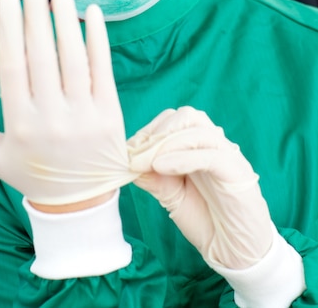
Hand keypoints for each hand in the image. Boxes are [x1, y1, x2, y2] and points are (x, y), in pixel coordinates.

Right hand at [0, 0, 134, 207]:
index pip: (11, 63)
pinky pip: (103, 70)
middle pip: (41, 52)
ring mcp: (83, 115)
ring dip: (65, 17)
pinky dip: (98, 39)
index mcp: (18, 123)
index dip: (8, 23)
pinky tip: (91, 12)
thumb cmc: (31, 173)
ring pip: (73, 56)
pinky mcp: (110, 114)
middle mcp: (51, 117)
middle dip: (35, 9)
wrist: (79, 204)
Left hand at [128, 107, 272, 269]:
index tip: (130, 148)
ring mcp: (229, 157)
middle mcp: (215, 146)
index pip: (175, 120)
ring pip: (199, 131)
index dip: (150, 129)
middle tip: (137, 153)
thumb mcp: (172, 198)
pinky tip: (162, 167)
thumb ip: (154, 179)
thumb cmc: (206, 221)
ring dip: (167, 143)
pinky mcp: (239, 174)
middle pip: (188, 117)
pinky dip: (184, 158)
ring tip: (146, 162)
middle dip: (158, 130)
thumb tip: (129, 162)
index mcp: (199, 147)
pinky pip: (211, 156)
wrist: (236, 252)